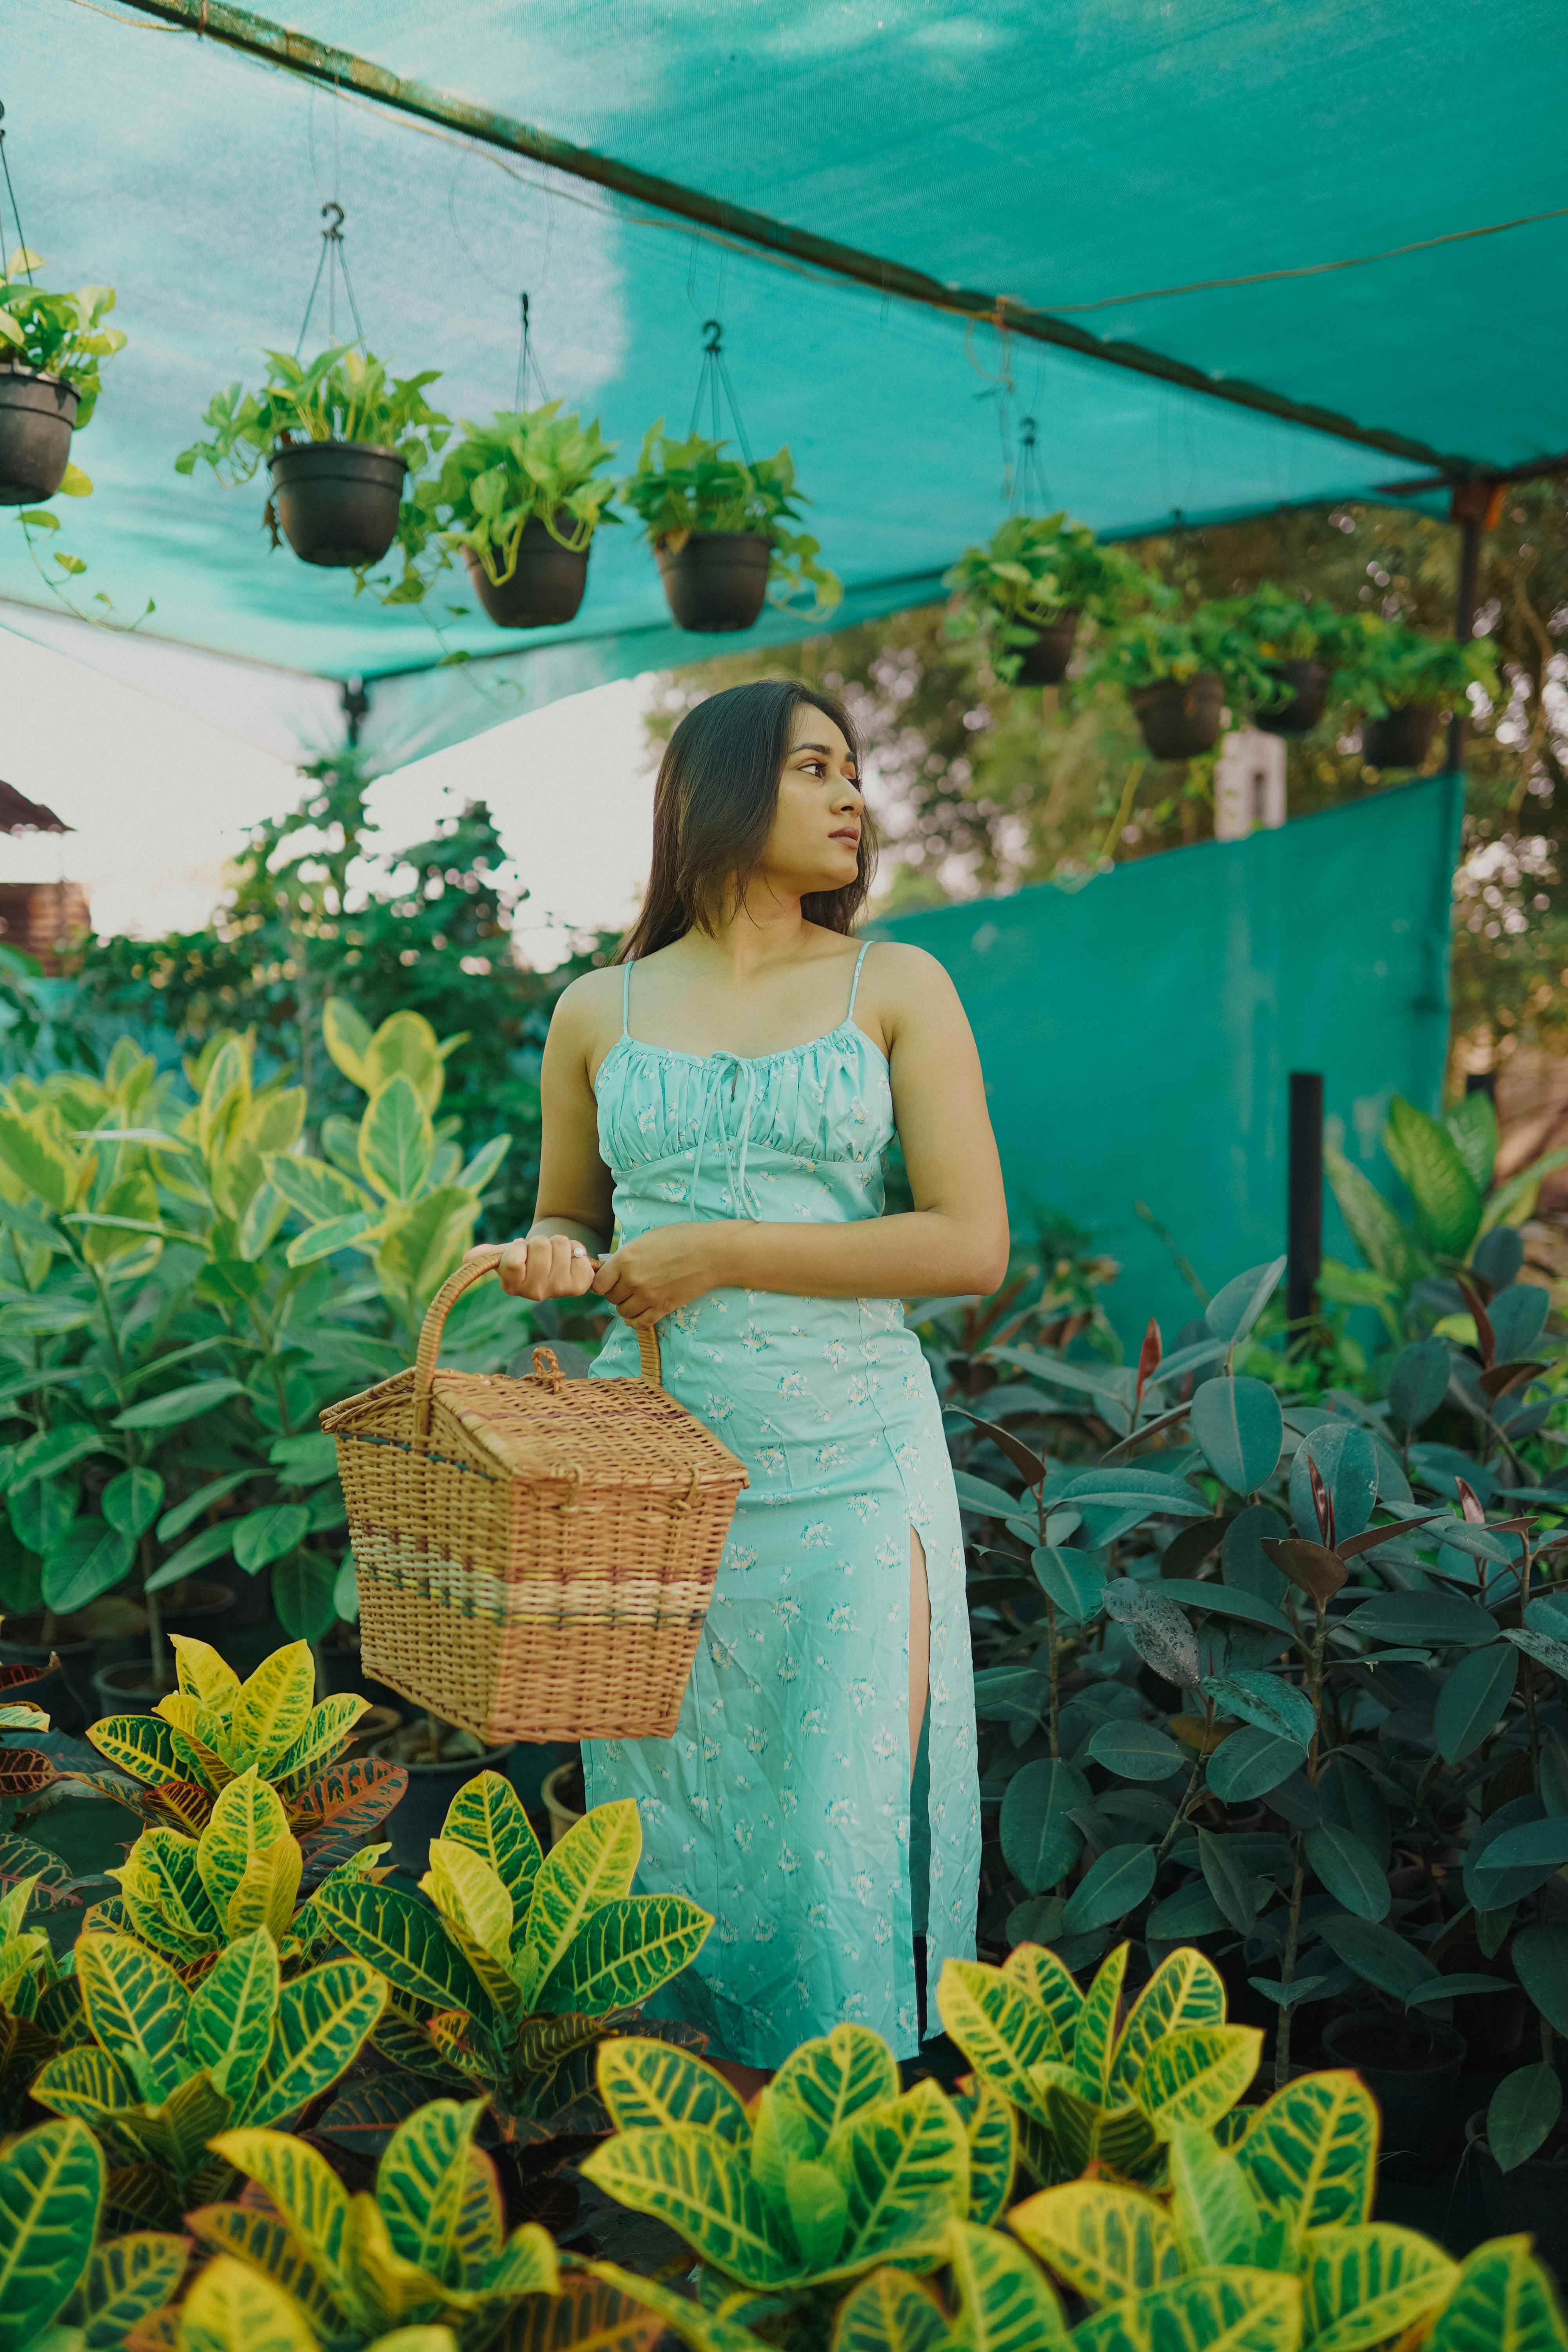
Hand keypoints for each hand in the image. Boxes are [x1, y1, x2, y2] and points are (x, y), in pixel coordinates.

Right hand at [491, 1233, 599, 1301]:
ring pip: (560, 1244)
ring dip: (557, 1243)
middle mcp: (535, 1293)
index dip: (518, 1246)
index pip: (513, 1261)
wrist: (552, 1261)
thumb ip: (487, 1254)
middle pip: (540, 1246)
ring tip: (553, 1255)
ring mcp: (559, 1290)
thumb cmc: (526, 1256)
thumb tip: (468, 1258)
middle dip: (539, 1242)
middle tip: (539, 1252)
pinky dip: (576, 1249)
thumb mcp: (505, 1253)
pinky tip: (570, 1260)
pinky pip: (579, 1252)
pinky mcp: (580, 1285)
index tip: (520, 1250)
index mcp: (512, 1286)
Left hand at [591, 1223, 742, 1326]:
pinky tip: (639, 1313)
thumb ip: (627, 1255)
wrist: (711, 1252)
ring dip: (627, 1306)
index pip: (599, 1283)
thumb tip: (614, 1267)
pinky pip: (640, 1323)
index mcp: (625, 1259)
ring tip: (636, 1298)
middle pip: (611, 1298)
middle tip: (628, 1286)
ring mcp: (648, 1296)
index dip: (603, 1283)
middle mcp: (633, 1280)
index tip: (610, 1280)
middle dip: (617, 1293)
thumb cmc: (681, 1238)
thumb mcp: (647, 1239)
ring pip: (623, 1312)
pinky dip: (636, 1321)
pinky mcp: (663, 1308)